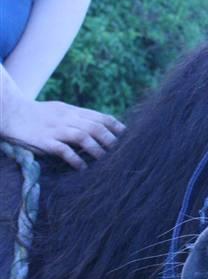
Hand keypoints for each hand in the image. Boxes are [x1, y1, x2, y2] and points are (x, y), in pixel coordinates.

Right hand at [0, 90, 124, 169]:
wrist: (10, 112)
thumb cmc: (36, 114)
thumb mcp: (59, 110)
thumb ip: (77, 117)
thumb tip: (97, 126)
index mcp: (71, 110)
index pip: (98, 116)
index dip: (113, 125)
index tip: (125, 134)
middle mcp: (66, 118)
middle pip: (94, 126)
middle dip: (109, 139)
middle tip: (119, 151)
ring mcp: (55, 129)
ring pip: (82, 136)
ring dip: (96, 149)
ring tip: (105, 160)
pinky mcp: (44, 141)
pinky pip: (63, 150)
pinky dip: (75, 159)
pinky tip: (82, 167)